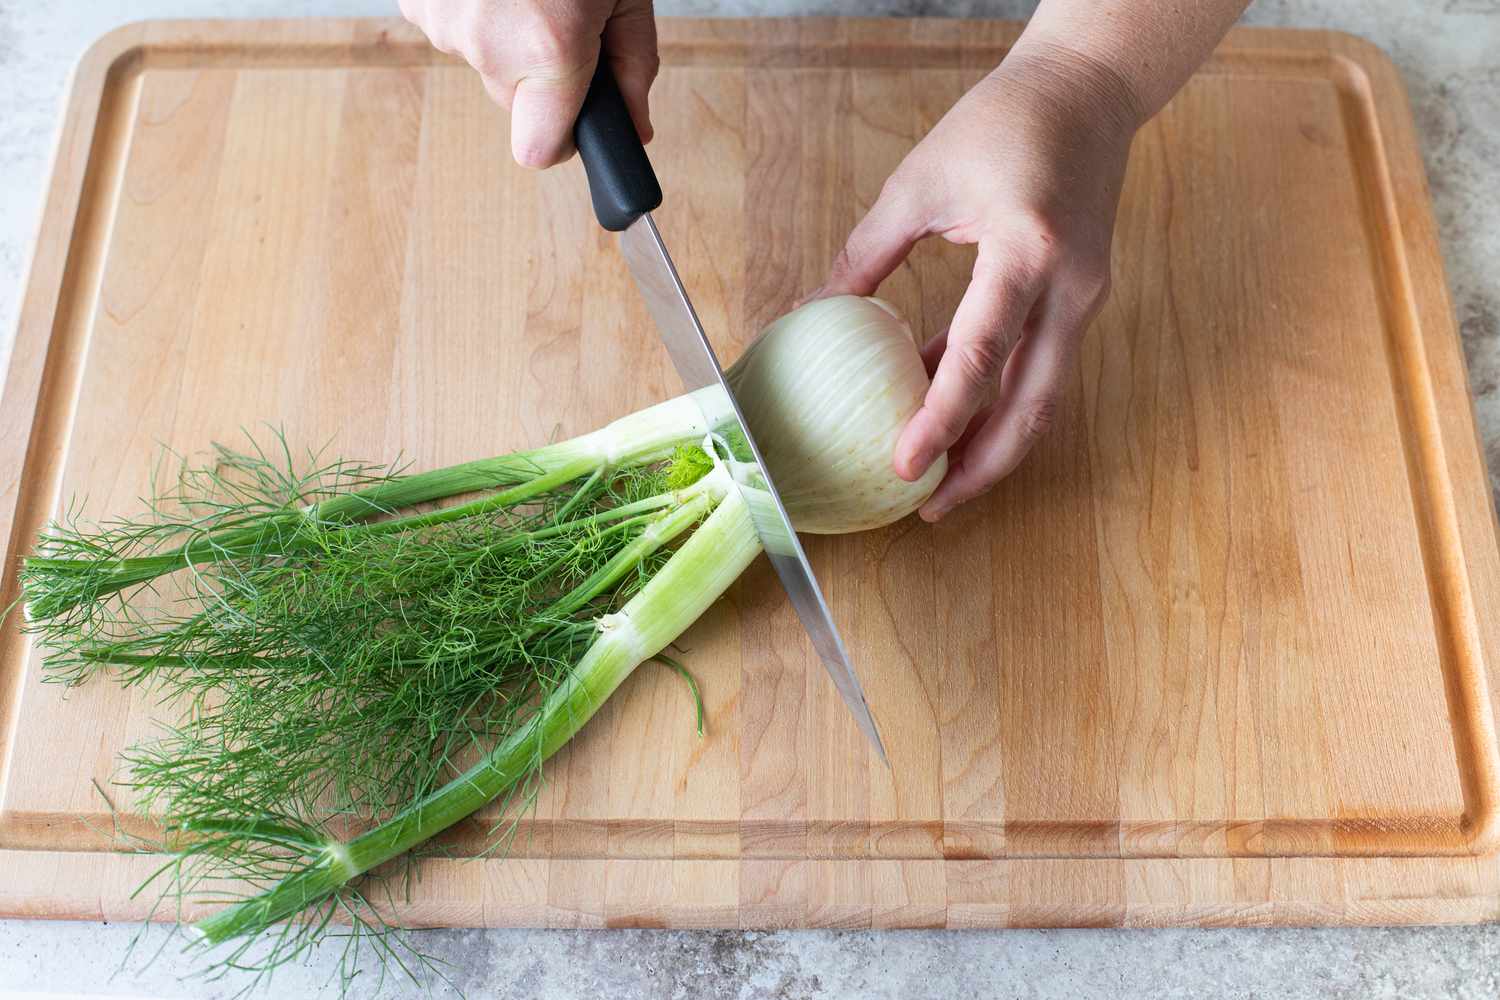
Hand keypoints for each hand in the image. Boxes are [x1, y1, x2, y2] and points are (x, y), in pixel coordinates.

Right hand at [400, 0, 657, 167]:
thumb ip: (633, 68)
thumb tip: (635, 129)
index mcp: (550, 47)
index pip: (541, 152)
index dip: (563, 139)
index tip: (577, 118)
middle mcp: (489, 43)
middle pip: (514, 104)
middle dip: (541, 74)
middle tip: (561, 15)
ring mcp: (442, 19)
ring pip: (483, 62)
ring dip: (506, 35)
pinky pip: (452, 25)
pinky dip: (475, 6)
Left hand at [817, 39, 1143, 521]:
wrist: (1086, 90)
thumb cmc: (1002, 122)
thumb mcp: (918, 183)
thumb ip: (866, 256)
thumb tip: (814, 313)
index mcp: (1027, 249)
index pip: (981, 356)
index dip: (941, 420)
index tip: (904, 467)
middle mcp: (1069, 285)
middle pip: (1031, 404)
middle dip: (982, 467)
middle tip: (929, 507)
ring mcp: (1085, 297)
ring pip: (1042, 397)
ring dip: (994, 446)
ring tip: (941, 482)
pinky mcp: (1081, 300)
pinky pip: (1039, 366)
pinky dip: (997, 398)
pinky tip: (951, 415)